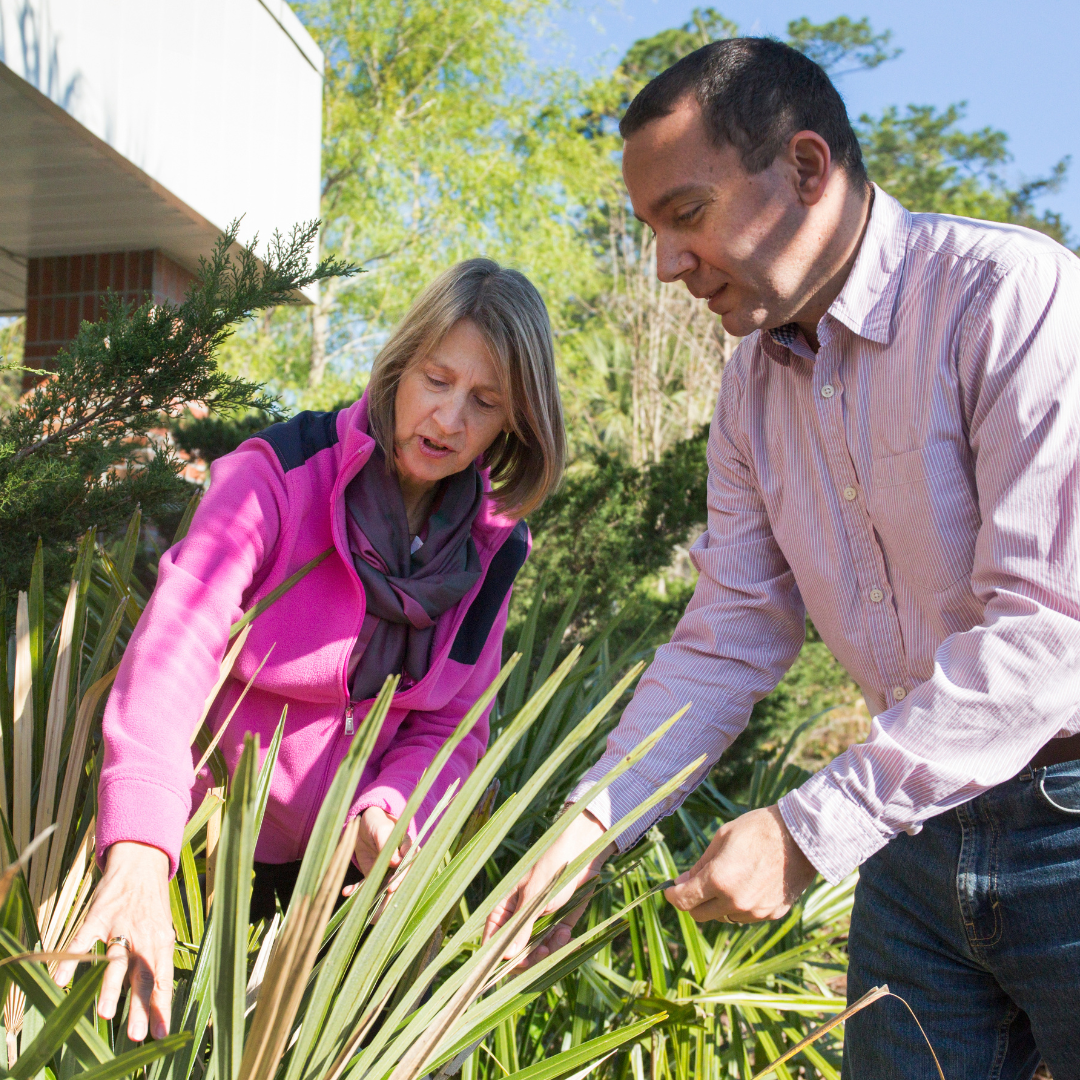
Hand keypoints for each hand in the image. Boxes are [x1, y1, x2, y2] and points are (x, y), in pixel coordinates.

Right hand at [57, 841, 172, 1040]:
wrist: (141, 863)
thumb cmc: (151, 906)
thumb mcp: (161, 932)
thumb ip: (156, 963)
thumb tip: (158, 1000)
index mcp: (161, 942)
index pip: (163, 979)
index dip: (162, 1006)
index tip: (160, 1034)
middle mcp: (142, 936)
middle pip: (141, 975)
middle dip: (139, 1006)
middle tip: (137, 1035)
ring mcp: (120, 925)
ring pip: (115, 960)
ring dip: (109, 987)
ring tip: (105, 1014)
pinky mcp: (99, 915)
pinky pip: (83, 939)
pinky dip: (72, 959)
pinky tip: (61, 980)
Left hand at [346, 806, 411, 895]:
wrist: (363, 824)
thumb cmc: (376, 822)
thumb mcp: (381, 829)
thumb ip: (387, 842)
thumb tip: (397, 861)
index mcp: (407, 849)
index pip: (409, 864)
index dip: (403, 876)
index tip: (394, 885)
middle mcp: (399, 863)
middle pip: (399, 880)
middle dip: (391, 892)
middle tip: (383, 899)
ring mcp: (386, 871)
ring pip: (383, 887)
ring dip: (374, 896)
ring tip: (362, 902)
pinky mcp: (373, 875)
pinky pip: (367, 885)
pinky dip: (357, 890)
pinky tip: (347, 892)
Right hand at [483, 809, 613, 968]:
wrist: (584, 852)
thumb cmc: (552, 868)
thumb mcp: (535, 897)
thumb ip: (521, 927)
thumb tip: (506, 959)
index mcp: (505, 908)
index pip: (493, 940)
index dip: (495, 958)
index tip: (504, 972)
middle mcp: (520, 918)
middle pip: (515, 952)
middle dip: (528, 957)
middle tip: (541, 953)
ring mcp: (539, 921)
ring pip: (536, 951)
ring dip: (547, 951)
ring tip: (559, 938)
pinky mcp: (558, 922)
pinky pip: (554, 943)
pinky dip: (561, 943)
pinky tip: (567, 933)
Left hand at [664, 805, 816, 922]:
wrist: (803, 836)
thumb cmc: (758, 829)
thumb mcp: (722, 838)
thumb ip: (700, 865)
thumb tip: (681, 882)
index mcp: (719, 879)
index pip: (684, 900)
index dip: (672, 896)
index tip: (670, 890)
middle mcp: (735, 901)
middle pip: (700, 915)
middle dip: (692, 901)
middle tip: (695, 884)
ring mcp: (755, 912)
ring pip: (723, 916)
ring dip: (718, 903)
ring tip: (730, 877)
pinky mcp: (771, 915)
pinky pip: (746, 916)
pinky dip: (740, 905)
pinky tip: (749, 883)